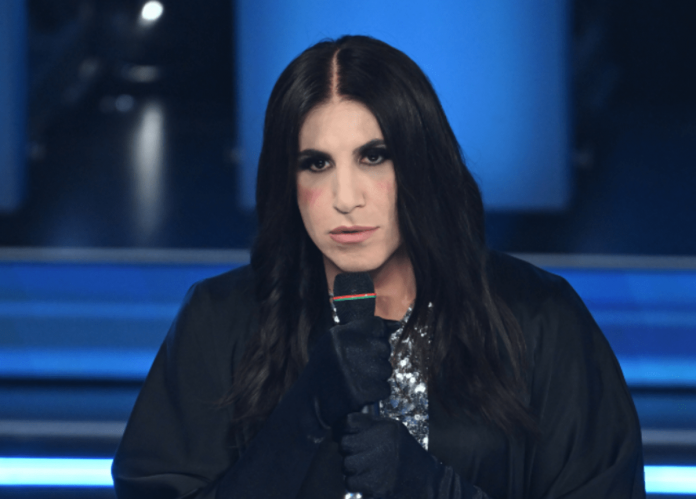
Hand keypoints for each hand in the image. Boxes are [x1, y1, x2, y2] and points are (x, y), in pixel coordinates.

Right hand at [306, 317, 391, 426]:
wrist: (310, 401)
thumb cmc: (325, 370)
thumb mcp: (333, 343)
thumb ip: (360, 331)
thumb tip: (395, 326)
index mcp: (339, 335)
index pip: (377, 325)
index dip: (377, 336)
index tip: (370, 345)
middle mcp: (347, 350)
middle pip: (385, 347)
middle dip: (377, 358)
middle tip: (361, 366)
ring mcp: (354, 371)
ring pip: (387, 368)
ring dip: (377, 376)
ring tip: (360, 379)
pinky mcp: (360, 392)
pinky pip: (384, 388)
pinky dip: (376, 392)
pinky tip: (362, 391)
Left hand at [339, 413, 481, 498]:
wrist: (426, 481)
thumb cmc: (406, 453)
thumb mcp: (394, 430)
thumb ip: (371, 425)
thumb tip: (342, 425)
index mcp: (386, 428)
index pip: (349, 422)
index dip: (343, 428)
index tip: (346, 434)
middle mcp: (382, 444)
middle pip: (344, 444)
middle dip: (348, 450)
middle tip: (357, 454)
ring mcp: (380, 467)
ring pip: (346, 465)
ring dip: (351, 469)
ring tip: (364, 468)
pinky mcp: (377, 487)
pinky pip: (351, 483)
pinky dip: (356, 484)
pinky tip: (368, 480)